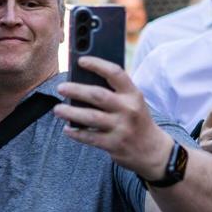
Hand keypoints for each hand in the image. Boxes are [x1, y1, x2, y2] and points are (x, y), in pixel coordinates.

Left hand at [54, 56, 172, 180]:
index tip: (81, 61)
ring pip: (90, 117)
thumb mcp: (133, 102)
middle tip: (60, 87)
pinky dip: (76, 133)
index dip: (97, 64)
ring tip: (58, 109)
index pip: (115, 73)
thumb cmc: (136, 120)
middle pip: (98, 95)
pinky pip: (89, 137)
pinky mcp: (114, 144)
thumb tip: (83, 82)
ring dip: (70, 112)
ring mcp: (121, 128)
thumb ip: (115, 92)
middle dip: (76, 90)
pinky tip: (68, 129)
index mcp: (133, 94)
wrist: (152, 151)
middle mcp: (128, 109)